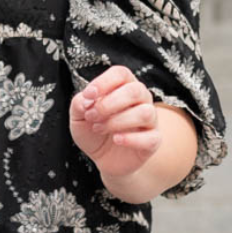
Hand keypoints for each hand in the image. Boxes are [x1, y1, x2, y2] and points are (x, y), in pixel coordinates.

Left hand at [68, 65, 166, 182]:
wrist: (103, 159)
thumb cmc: (94, 132)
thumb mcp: (78, 116)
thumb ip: (79, 103)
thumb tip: (87, 99)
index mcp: (123, 87)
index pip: (121, 74)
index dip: (104, 82)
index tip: (88, 96)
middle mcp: (140, 100)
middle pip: (135, 90)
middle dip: (109, 104)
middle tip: (92, 116)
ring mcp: (150, 120)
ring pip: (144, 113)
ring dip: (117, 121)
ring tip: (100, 129)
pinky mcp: (153, 140)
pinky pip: (150, 137)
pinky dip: (130, 139)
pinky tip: (116, 140)